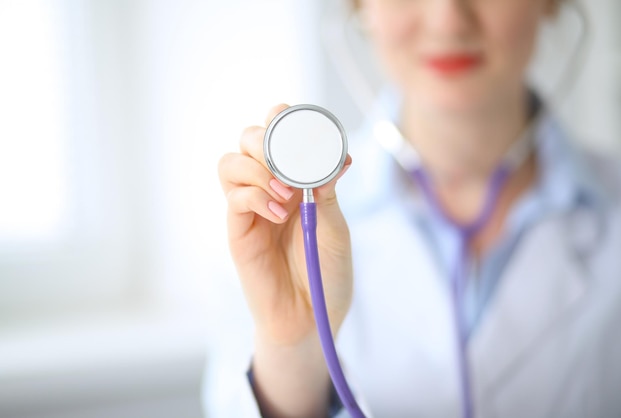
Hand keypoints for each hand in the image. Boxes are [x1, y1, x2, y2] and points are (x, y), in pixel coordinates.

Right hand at [218, 104, 353, 346]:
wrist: (310, 318)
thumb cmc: (325, 275)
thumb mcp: (336, 232)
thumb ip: (328, 195)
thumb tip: (337, 157)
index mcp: (297, 180)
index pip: (280, 133)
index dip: (285, 119)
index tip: (304, 129)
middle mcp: (270, 186)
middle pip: (249, 137)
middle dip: (266, 139)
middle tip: (290, 164)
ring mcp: (250, 207)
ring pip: (230, 161)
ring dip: (257, 168)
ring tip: (285, 196)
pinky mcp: (238, 230)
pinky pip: (234, 197)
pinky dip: (254, 196)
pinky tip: (278, 214)